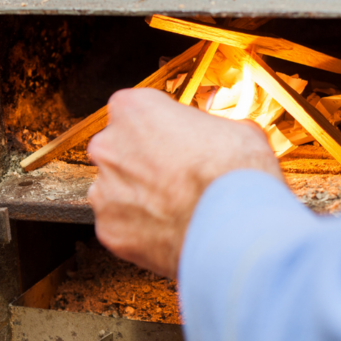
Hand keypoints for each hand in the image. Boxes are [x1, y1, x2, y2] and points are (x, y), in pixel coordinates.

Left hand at [87, 88, 282, 277]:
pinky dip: (140, 230)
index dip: (160, 129)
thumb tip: (215, 139)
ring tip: (177, 209)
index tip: (176, 142)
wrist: (235, 228)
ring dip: (139, 198)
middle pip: (119, 151)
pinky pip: (121, 226)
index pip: (135, 113)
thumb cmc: (235, 174)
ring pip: (117, 191)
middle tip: (177, 178)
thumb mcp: (233, 129)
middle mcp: (108, 146)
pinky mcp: (108, 229)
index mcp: (132, 109)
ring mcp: (105, 190)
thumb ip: (206, 131)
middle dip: (143, 164)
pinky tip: (169, 230)